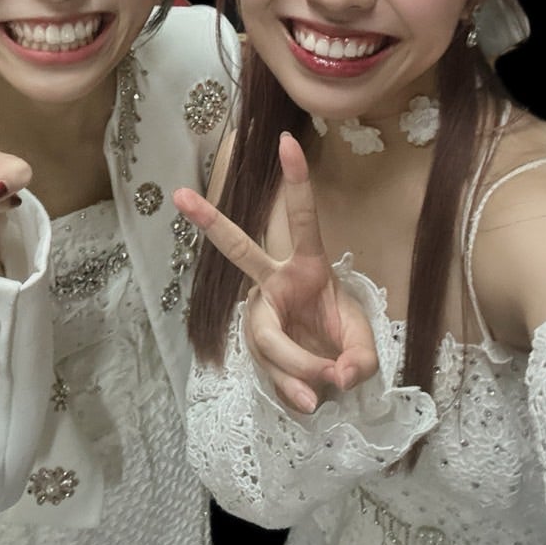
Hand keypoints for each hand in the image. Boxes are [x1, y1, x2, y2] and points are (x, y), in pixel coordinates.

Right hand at [173, 132, 377, 412]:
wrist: (333, 375)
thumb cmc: (345, 341)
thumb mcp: (365, 343)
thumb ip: (359, 357)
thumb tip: (336, 375)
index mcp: (307, 266)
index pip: (303, 219)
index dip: (296, 182)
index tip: (287, 141)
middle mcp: (274, 284)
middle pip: (240, 252)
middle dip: (211, 222)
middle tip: (180, 195)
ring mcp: (261, 316)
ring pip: (266, 337)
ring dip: (298, 364)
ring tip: (325, 385)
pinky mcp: (257, 351)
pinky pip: (271, 372)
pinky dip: (294, 389)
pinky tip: (308, 403)